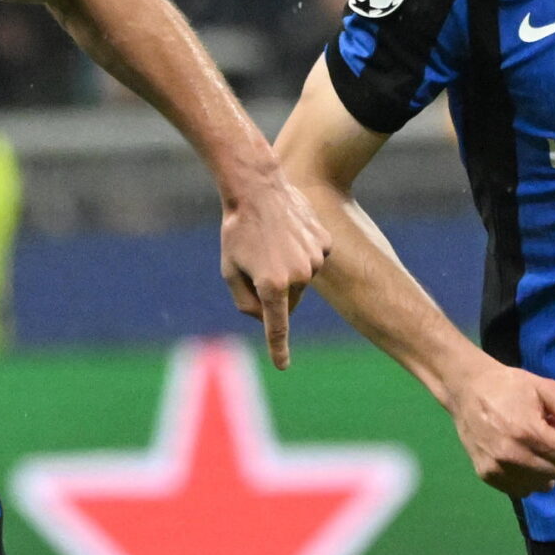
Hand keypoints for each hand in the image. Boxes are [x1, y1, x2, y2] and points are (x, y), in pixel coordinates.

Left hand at [221, 172, 332, 369]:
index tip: (282, 365)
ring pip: (301, 280)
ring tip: (271, 242)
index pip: (277, 327)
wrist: (258, 189)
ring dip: (287, 270)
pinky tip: (288, 233)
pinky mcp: (324, 244)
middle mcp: (298, 276)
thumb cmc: (238, 232)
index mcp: (272, 285)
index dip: (278, 349)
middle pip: (286, 300)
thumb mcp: (230, 271)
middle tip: (256, 261)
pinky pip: (312, 259)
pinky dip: (300, 252)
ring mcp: (314, 259)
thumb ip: (246, 302)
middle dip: (272, 290)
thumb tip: (267, 317)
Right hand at [445, 355, 554, 495]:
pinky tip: (519, 461)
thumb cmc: (510, 386)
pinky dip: (525, 479)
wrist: (467, 389)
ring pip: (539, 485)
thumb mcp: (547, 390)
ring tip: (530, 449)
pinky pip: (519, 491)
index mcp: (528, 431)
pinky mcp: (485, 474)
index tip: (554, 430)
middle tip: (542, 438)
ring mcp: (496, 467)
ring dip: (543, 470)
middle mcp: (512, 454)